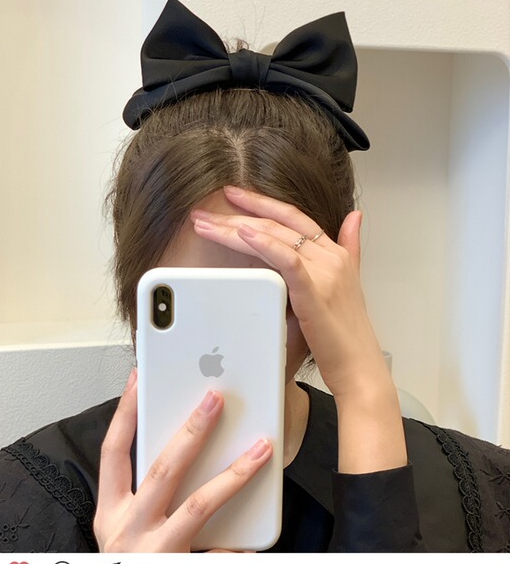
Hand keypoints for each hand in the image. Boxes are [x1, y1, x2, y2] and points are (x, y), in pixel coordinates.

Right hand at [94, 368, 271, 551]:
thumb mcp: (124, 527)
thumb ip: (146, 489)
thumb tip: (181, 440)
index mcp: (110, 514)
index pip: (113, 452)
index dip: (126, 412)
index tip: (141, 378)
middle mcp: (128, 533)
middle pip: (163, 470)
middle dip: (192, 430)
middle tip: (215, 398)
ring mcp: (155, 558)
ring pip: (199, 506)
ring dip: (234, 474)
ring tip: (261, 448)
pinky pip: (219, 558)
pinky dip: (241, 547)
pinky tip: (263, 537)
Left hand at [191, 186, 390, 400]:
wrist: (359, 367)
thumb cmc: (346, 334)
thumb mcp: (348, 283)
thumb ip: (349, 248)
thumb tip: (354, 216)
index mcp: (335, 253)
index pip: (294, 217)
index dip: (263, 202)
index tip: (234, 195)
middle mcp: (331, 256)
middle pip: (279, 223)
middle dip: (240, 212)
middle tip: (206, 210)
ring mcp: (324, 272)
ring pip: (275, 237)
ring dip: (235, 228)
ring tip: (206, 223)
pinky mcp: (315, 291)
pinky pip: (287, 259)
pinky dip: (264, 244)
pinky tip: (242, 234)